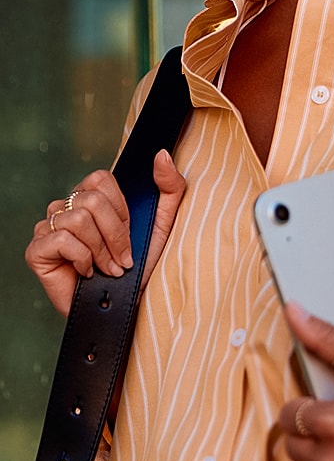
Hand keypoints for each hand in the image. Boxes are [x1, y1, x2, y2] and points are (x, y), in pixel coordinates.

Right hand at [25, 149, 184, 315]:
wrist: (127, 306)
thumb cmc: (143, 266)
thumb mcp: (164, 223)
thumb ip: (169, 186)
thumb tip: (161, 154)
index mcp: (90, 196)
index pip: (100, 179)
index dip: (120, 209)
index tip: (130, 233)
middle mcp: (65, 207)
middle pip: (91, 200)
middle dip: (115, 234)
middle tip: (122, 258)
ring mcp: (48, 227)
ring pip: (78, 219)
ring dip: (101, 251)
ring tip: (108, 268)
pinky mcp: (37, 250)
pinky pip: (62, 240)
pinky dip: (83, 259)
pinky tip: (87, 273)